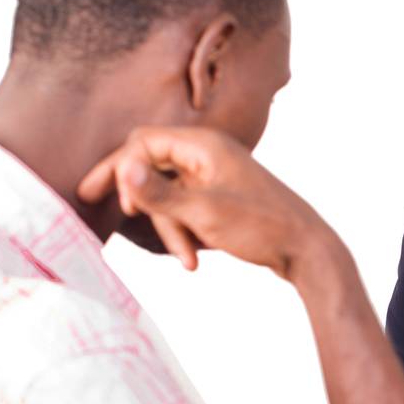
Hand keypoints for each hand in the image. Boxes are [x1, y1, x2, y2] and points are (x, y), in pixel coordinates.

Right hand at [77, 125, 339, 279]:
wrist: (308, 251)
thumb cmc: (263, 227)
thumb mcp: (204, 213)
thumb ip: (159, 193)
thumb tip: (122, 169)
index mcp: (204, 146)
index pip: (144, 142)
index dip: (117, 166)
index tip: (95, 194)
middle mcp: (209, 155)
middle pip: (153, 165)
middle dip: (141, 198)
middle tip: (111, 212)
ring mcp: (216, 177)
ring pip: (170, 194)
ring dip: (171, 228)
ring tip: (188, 261)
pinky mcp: (222, 199)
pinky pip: (188, 208)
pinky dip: (186, 232)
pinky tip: (195, 258)